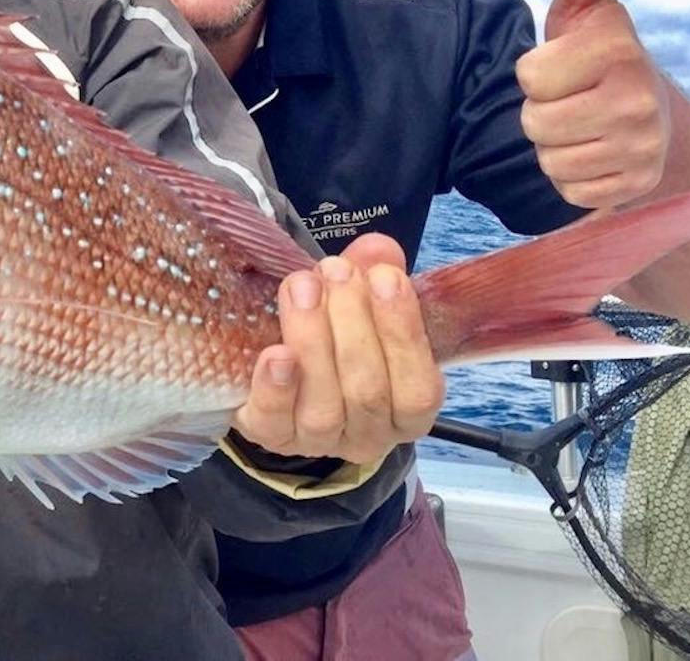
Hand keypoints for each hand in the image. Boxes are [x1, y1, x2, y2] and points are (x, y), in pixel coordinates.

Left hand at [233, 234, 442, 465]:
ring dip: (313, 340)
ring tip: (302, 288)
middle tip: (335, 271)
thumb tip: (378, 249)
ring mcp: (318, 441)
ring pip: (323, 406)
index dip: (403, 332)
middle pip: (368, 392)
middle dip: (352, 323)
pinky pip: (274, 421)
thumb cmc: (335, 338)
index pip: (419, 388)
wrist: (280, 380)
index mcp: (406, 410)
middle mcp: (368, 435)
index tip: (385, 277)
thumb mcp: (361, 307)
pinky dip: (276, 387)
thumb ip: (373, 278)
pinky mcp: (271, 436)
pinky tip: (275, 353)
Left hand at [516, 0, 669, 207]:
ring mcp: (640, 150)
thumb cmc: (597, 55)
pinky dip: (570, 177)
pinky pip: (567, 191)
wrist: (654, 115)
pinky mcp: (633, 188)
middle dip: (541, 111)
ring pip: (548, 160)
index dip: (535, 73)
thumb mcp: (586, 7)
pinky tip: (591, 154)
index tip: (562, 66)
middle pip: (534, 123)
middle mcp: (638, 101)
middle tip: (569, 99)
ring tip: (579, 125)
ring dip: (552, 146)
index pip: (530, 78)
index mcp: (619, 50)